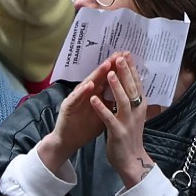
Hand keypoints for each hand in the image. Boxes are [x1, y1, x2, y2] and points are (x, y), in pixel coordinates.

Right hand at [36, 56, 118, 172]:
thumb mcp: (103, 114)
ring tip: (107, 64)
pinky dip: (82, 91)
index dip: (117, 69)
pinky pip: (76, 98)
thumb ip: (112, 102)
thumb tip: (128, 94)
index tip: (128, 59)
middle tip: (119, 54)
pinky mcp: (67, 106)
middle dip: (109, 65)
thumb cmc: (85, 127)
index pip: (107, 78)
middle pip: (98, 77)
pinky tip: (90, 85)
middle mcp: (85, 93)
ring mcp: (76, 98)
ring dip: (97, 74)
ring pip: (87, 83)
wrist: (69, 141)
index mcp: (95, 94)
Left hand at [92, 54, 152, 188]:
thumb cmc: (131, 136)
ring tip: (109, 73)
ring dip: (115, 86)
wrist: (131, 161)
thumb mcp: (135, 116)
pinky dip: (101, 108)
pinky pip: (108, 118)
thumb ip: (133, 101)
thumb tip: (132, 84)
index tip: (128, 54)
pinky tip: (93, 99)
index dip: (132, 69)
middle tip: (120, 57)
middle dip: (125, 72)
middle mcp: (136, 113)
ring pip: (122, 101)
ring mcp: (127, 123)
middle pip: (131, 89)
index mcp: (140, 108)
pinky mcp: (118, 133)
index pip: (137, 85)